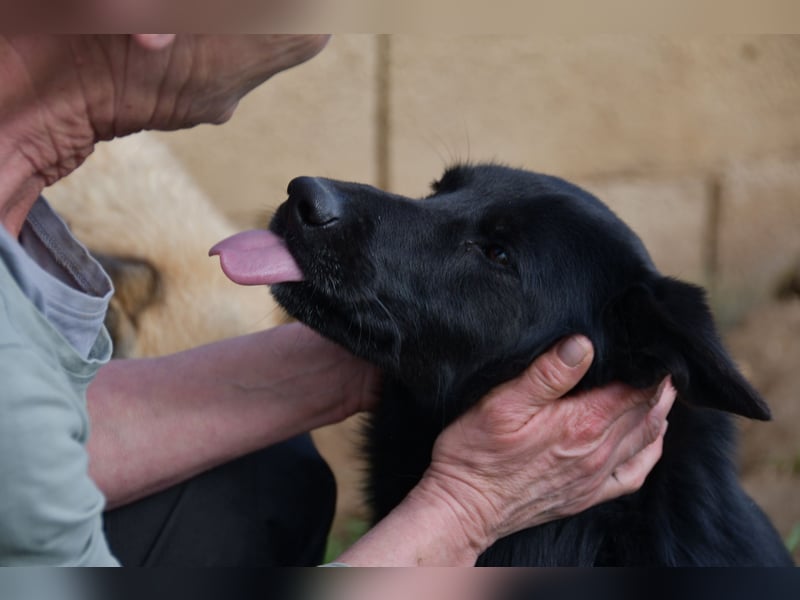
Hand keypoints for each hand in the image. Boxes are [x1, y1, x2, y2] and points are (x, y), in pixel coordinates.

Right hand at [414, 335, 674, 554]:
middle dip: (660, 386)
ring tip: (663, 392)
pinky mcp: (586, 495)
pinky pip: (634, 474)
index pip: (636, 391)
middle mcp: (597, 452)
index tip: (656, 346)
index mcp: (581, 423)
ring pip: (646, 440)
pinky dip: (650, 452)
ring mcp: (594, 477)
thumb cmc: (476, 453)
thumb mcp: (502, 403)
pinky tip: (650, 440)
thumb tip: (583, 344)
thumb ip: (547, 373)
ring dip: (659, 413)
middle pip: (647, 413)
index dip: (652, 368)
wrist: (463, 509)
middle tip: (664, 362)